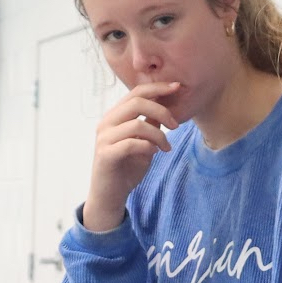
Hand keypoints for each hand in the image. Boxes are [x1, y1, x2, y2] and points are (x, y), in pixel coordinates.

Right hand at [79, 83, 178, 232]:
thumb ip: (150, 123)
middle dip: (162, 111)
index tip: (177, 87)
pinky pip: (131, 144)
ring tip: (166, 147)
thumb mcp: (144, 141)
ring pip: (137, 124)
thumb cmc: (127, 167)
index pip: (136, 92)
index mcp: (115, 115)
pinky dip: (148, 147)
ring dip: (158, 135)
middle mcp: (106, 122)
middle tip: (176, 125)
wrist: (110, 194)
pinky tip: (154, 153)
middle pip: (137, 102)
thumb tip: (166, 104)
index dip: (158, 87)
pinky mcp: (105, 154)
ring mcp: (104, 138)